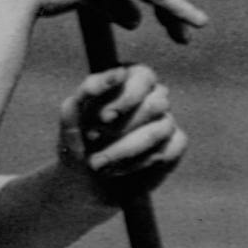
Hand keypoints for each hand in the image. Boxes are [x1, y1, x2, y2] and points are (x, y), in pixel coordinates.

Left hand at [62, 62, 185, 198]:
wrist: (84, 176)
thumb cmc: (79, 136)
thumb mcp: (73, 112)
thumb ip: (92, 87)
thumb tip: (120, 71)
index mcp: (132, 79)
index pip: (143, 76)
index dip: (125, 99)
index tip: (103, 118)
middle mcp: (154, 96)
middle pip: (155, 104)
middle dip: (121, 128)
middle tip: (93, 141)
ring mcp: (167, 120)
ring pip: (160, 130)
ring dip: (123, 150)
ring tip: (97, 163)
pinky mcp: (174, 145)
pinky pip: (166, 151)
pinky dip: (136, 164)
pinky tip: (117, 169)